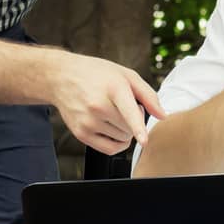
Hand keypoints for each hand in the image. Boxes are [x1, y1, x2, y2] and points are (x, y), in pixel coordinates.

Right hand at [47, 52, 167, 154]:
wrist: (62, 77)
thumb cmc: (97, 74)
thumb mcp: (126, 75)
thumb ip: (148, 95)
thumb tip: (162, 115)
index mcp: (113, 88)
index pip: (128, 111)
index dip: (137, 127)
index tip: (144, 140)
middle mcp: (98, 106)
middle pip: (130, 127)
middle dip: (134, 120)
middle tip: (123, 106)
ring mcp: (88, 121)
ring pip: (122, 139)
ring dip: (125, 131)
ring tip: (113, 112)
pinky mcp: (81, 134)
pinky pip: (109, 149)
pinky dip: (117, 143)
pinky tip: (113, 129)